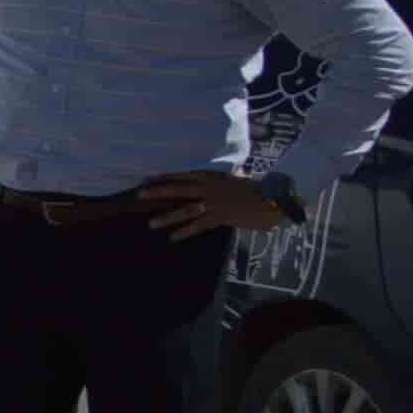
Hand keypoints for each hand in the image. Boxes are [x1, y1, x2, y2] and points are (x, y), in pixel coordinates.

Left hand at [139, 170, 284, 238]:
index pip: (183, 175)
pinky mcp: (221, 216)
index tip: (147, 179)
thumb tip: (214, 182)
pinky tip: (173, 237)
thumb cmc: (258, 189)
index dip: (165, 177)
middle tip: (138, 195)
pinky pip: (199, 225)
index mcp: (212, 177)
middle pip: (178, 189)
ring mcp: (214, 203)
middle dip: (157, 192)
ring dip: (167, 217)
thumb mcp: (235, 179)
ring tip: (151, 224)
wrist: (274, 197)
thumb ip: (220, 182)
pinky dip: (185, 231)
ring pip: (185, 210)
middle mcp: (209, 188)